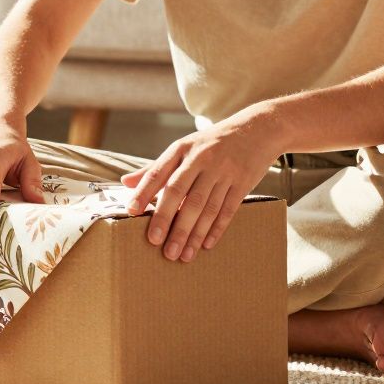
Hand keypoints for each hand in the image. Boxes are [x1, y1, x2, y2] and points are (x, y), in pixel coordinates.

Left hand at [122, 107, 283, 262]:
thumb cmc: (212, 143)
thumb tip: (125, 183)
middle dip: (167, 220)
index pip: (158, 172)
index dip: (143, 192)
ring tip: (181, 255)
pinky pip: (227, 209)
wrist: (257, 129)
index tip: (131, 212)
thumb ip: (156, 167)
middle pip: (180, 193)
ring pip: (204, 206)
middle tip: (156, 243)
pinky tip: (205, 245)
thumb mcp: (184, 147)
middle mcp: (201, 158)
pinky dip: (215, 229)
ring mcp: (223, 170)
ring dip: (191, 233)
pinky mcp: (243, 182)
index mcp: (182, 149)